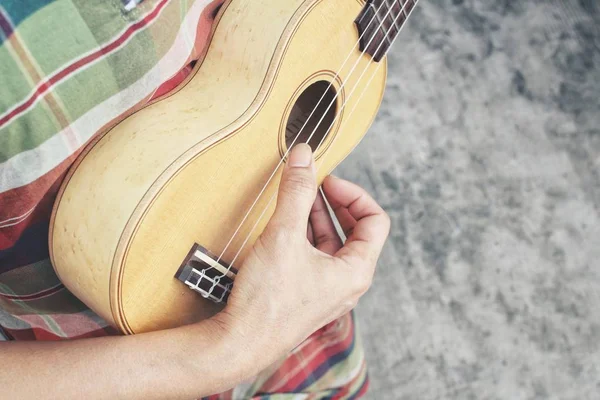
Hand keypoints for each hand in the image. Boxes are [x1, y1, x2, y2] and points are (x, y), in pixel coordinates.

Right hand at [217, 143, 389, 359]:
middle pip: (355, 231)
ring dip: (316, 217)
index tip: (327, 181)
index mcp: (356, 271)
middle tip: (314, 184)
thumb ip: (296, 192)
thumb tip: (304, 155)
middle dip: (335, 203)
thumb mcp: (284, 236)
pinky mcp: (306, 294)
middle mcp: (347, 283)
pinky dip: (304, 236)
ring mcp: (327, 291)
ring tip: (297, 197)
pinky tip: (284, 225)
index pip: (375, 221)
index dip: (354, 194)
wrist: (239, 344)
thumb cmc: (267, 301)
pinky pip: (314, 257)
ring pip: (332, 243)